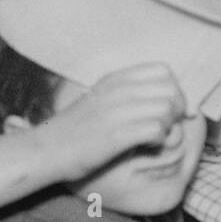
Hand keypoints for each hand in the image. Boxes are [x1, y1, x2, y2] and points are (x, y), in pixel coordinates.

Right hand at [36, 64, 188, 181]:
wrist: (44, 151)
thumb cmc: (76, 130)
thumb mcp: (101, 99)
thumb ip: (131, 93)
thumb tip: (172, 99)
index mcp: (116, 78)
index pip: (164, 70)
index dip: (173, 89)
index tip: (167, 108)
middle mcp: (119, 90)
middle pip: (171, 90)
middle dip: (176, 109)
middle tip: (165, 126)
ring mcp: (117, 111)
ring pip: (168, 109)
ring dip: (168, 126)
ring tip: (154, 138)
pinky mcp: (117, 134)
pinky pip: (158, 129)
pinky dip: (159, 140)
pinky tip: (147, 146)